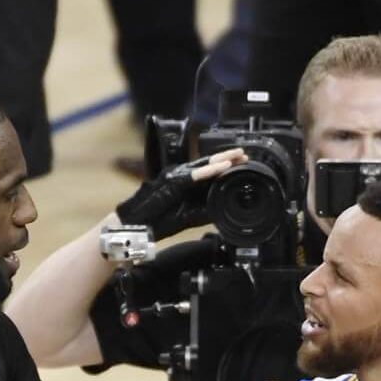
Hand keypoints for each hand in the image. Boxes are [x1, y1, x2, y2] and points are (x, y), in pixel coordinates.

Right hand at [114, 148, 244, 239]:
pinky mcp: (172, 181)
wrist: (136, 225)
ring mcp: (175, 176)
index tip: (240, 164)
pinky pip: (194, 175)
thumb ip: (202, 212)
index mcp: (183, 182)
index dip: (224, 166)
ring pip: (203, 165)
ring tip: (237, 156)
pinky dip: (209, 171)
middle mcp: (179, 174)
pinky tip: (222, 167)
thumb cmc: (157, 221)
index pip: (206, 171)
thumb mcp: (186, 216)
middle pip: (207, 163)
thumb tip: (221, 211)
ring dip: (221, 160)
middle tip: (244, 155)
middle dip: (227, 158)